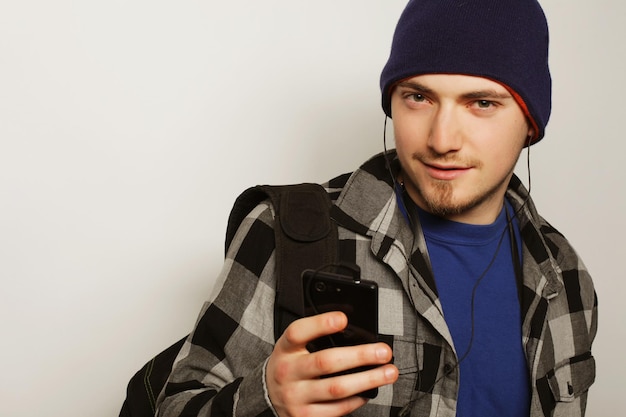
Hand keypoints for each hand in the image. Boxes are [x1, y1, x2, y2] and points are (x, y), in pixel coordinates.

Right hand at [266, 311, 397, 416]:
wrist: (268, 396)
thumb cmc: (290, 364)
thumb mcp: (294, 345)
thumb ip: (315, 332)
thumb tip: (348, 317)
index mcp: (285, 349)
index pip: (298, 332)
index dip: (320, 324)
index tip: (343, 318)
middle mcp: (288, 372)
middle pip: (325, 361)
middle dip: (360, 356)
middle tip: (384, 351)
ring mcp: (296, 396)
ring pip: (336, 388)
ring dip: (368, 380)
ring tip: (388, 372)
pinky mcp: (305, 416)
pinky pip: (337, 409)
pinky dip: (357, 400)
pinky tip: (369, 390)